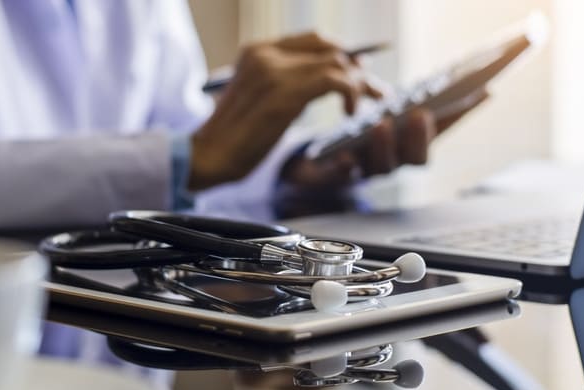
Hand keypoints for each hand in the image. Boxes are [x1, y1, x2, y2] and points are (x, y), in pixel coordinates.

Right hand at [188, 32, 382, 189]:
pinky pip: (334, 81)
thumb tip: (328, 76)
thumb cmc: (234, 137)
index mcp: (257, 51)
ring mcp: (274, 71)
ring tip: (364, 105)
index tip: (361, 71)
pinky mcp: (285, 94)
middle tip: (376, 91)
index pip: (314, 39)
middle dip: (358, 68)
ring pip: (336, 63)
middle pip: (330, 47)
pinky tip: (347, 113)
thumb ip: (287, 82)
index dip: (343, 53)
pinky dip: (350, 94)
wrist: (208, 156)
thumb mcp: (259, 98)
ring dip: (359, 83)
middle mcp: (266, 54)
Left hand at [280, 89, 488, 187]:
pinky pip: (344, 176)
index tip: (481, 93)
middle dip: (421, 137)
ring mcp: (368, 171)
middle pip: (417, 158)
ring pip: (383, 167)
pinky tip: (345, 156)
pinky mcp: (339, 176)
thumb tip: (411, 72)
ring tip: (380, 125)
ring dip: (385, 146)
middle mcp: (393, 160)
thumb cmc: (352, 133)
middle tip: (421, 115)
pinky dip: (345, 167)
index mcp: (408, 143)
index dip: (461, 116)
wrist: (312, 160)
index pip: (441, 130)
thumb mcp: (373, 109)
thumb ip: (390, 96)